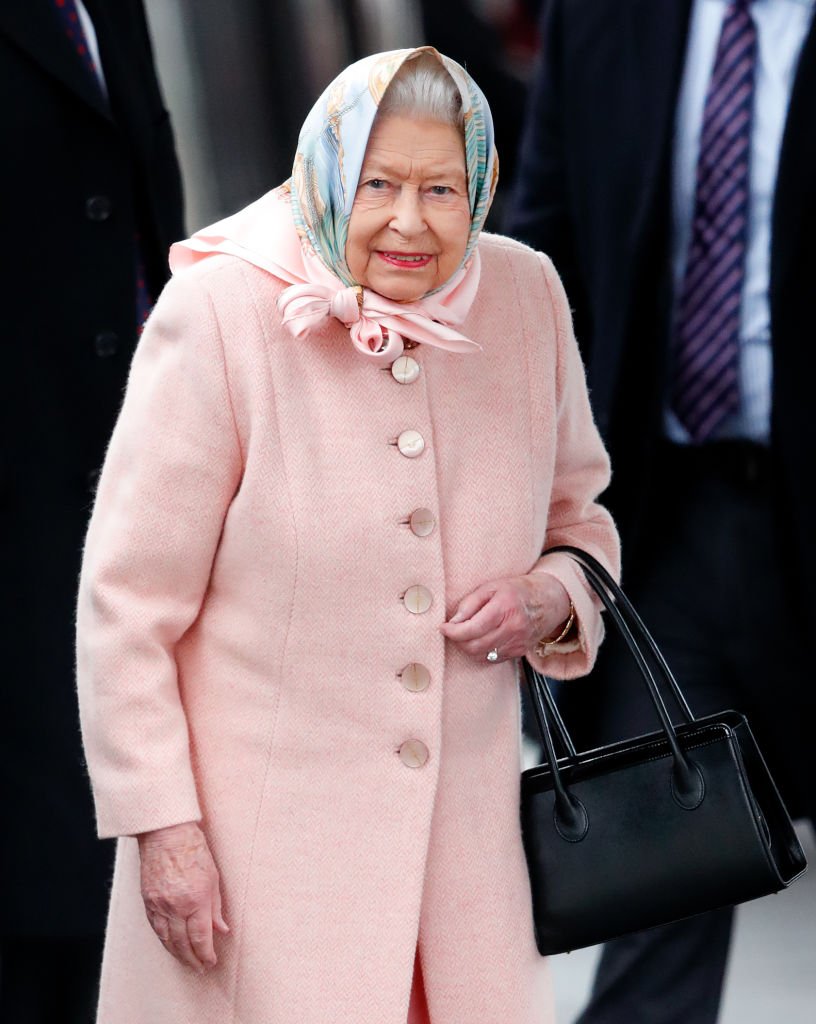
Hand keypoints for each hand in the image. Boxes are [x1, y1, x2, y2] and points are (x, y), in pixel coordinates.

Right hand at [138, 820, 228, 972]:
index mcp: (195, 899)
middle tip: (200, 968)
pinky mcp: (147, 900)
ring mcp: (159, 904)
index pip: (200, 937)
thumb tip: (221, 929)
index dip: (205, 954)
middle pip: (182, 944)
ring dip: (177, 954)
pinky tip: (170, 945)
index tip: (211, 962)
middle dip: (192, 959)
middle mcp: (175, 906)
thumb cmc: (193, 849)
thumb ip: (216, 907)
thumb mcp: (214, 877)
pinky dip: (164, 940)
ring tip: (187, 962)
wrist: (166, 833)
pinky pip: (155, 928)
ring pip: (166, 940)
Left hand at [440, 573, 571, 662]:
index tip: (443, 627)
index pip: (472, 628)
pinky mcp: (519, 652)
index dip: (453, 631)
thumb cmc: (517, 590)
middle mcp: (513, 628)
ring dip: (467, 648)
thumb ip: (470, 603)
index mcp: (504, 608)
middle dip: (457, 640)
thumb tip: (453, 621)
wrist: (548, 601)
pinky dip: (480, 653)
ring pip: (481, 655)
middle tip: (452, 631)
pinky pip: (492, 659)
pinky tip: (478, 641)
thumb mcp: (492, 587)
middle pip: (475, 645)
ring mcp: (517, 643)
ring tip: (464, 635)